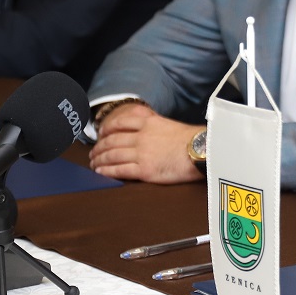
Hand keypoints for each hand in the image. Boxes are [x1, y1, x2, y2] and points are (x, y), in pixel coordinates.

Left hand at [88, 102, 203, 183]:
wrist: (202, 151)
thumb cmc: (192, 140)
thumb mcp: (170, 124)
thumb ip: (154, 126)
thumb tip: (145, 130)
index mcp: (148, 122)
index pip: (120, 123)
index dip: (106, 128)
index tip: (101, 133)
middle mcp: (141, 136)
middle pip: (112, 140)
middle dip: (99, 147)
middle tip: (94, 152)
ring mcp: (141, 153)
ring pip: (112, 155)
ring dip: (99, 160)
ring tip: (94, 163)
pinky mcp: (144, 170)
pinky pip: (119, 170)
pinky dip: (107, 171)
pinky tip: (101, 172)